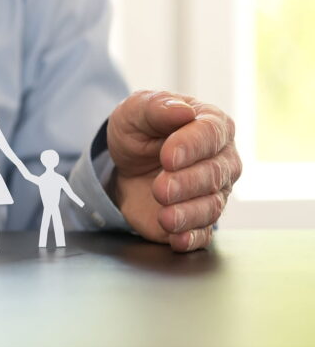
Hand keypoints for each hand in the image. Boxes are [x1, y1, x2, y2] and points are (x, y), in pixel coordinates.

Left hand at [106, 91, 240, 251]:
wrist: (126, 164)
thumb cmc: (139, 130)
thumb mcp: (136, 111)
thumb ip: (156, 107)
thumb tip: (182, 110)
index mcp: (211, 125)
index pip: (211, 134)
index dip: (191, 146)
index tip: (168, 156)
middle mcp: (221, 160)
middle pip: (215, 173)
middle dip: (187, 183)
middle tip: (160, 188)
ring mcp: (214, 192)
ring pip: (212, 206)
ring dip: (188, 213)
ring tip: (165, 217)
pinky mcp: (198, 219)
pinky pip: (203, 234)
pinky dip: (191, 238)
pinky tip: (177, 239)